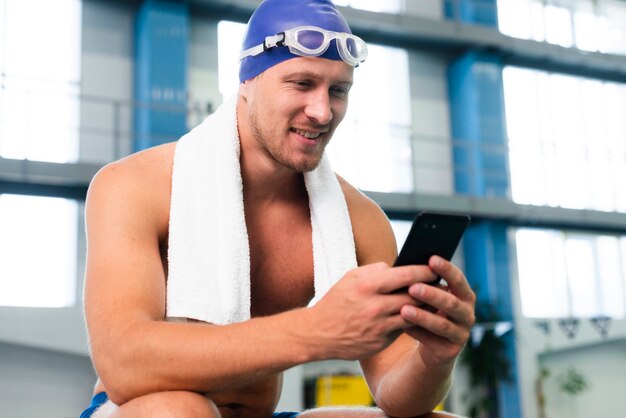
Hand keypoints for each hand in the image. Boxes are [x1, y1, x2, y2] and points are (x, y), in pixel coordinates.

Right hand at [308, 262, 437, 360]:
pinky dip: (411, 322)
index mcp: (367, 286)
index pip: (406, 275)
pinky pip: (402, 329)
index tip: (434, 268)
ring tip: (433, 300)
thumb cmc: (335, 302)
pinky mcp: (380, 342)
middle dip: (429, 289)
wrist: (317, 334)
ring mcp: (378, 326)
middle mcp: (375, 306)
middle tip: (440, 284)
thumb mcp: (350, 278)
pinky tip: (418, 316)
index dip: (424, 271)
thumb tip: (397, 267)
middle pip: (414, 295)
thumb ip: (375, 270)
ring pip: (412, 314)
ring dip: (424, 307)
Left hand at [400, 255, 475, 366]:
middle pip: (452, 303)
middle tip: (413, 287)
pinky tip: (403, 327)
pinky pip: (433, 341)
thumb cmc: (428, 311)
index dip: (447, 269)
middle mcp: (468, 313)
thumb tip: (405, 267)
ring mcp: (462, 333)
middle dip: (432, 294)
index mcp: (465, 295)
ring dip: (423, 316)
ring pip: (442, 324)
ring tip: (404, 310)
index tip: (431, 258)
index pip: (458, 279)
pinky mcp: (452, 351)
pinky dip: (418, 333)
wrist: (432, 346)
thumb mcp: (429, 298)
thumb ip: (424, 284)